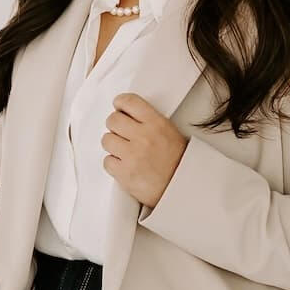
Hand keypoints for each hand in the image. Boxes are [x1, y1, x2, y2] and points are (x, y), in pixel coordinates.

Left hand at [102, 93, 188, 211]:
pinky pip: (107, 161)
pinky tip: (124, 165)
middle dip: (115, 126)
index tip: (118, 107)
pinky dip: (113, 164)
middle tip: (121, 133)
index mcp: (156, 124)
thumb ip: (149, 121)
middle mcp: (143, 137)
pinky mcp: (124, 174)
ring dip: (113, 145)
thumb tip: (127, 114)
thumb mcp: (170, 132)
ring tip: (124, 151)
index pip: (129, 102)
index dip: (120, 103)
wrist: (182, 188)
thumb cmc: (178, 162)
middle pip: (113, 120)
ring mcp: (132, 156)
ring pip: (106, 140)